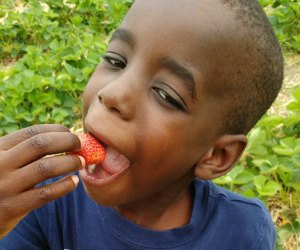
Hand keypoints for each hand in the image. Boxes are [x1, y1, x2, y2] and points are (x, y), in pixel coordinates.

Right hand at [0, 124, 83, 238]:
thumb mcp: (2, 161)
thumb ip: (22, 150)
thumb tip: (62, 137)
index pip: (32, 133)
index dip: (57, 130)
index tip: (71, 133)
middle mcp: (0, 164)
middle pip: (41, 145)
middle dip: (67, 141)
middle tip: (81, 145)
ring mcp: (5, 186)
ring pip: (46, 168)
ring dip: (70, 162)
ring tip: (81, 162)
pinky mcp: (12, 207)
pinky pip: (45, 193)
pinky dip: (64, 186)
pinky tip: (74, 182)